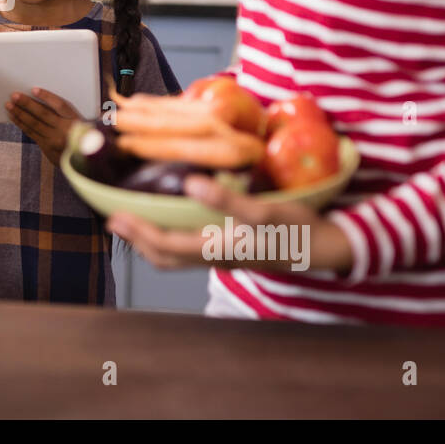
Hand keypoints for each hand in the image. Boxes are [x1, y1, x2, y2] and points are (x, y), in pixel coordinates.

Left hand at [6, 87, 82, 164]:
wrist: (84, 160)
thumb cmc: (79, 135)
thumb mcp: (79, 122)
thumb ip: (63, 113)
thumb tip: (39, 97)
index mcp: (75, 120)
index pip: (60, 105)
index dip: (47, 97)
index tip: (34, 89)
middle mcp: (65, 130)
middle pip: (43, 114)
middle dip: (27, 104)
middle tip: (14, 95)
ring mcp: (55, 140)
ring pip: (34, 125)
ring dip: (20, 114)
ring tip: (9, 105)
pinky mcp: (47, 148)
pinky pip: (31, 133)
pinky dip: (21, 124)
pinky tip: (14, 117)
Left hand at [107, 174, 352, 273]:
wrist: (329, 250)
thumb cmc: (298, 229)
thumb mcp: (266, 211)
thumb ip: (227, 200)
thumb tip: (190, 185)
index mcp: (218, 250)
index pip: (166, 246)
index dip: (138, 233)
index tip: (115, 218)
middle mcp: (216, 258)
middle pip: (164, 258)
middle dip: (137, 240)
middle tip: (115, 220)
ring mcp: (224, 257)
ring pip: (176, 257)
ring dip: (151, 241)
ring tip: (136, 219)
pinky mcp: (233, 251)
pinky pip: (190, 249)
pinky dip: (170, 238)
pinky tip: (173, 218)